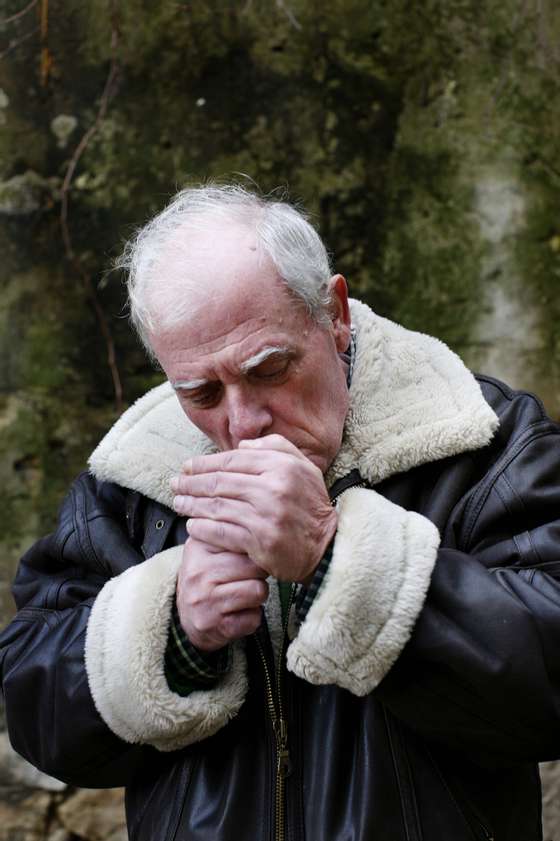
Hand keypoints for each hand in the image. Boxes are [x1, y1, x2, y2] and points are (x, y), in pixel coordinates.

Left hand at [171, 434, 337, 581]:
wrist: (327, 546)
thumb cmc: (310, 504)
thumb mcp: (303, 466)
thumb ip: (275, 447)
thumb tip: (241, 445)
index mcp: (282, 466)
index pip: (233, 459)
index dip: (205, 463)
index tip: (187, 467)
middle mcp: (274, 489)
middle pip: (220, 482)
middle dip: (192, 483)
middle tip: (175, 484)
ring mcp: (266, 516)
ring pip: (217, 507)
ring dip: (192, 505)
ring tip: (178, 503)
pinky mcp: (260, 542)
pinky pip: (222, 532)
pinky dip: (203, 529)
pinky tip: (192, 526)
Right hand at [176, 537, 268, 651]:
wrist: (187, 618)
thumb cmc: (206, 578)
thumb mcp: (209, 549)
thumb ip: (231, 533)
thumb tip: (264, 527)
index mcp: (197, 548)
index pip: (243, 540)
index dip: (254, 549)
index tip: (249, 555)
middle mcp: (199, 573)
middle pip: (255, 566)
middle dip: (259, 573)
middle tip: (246, 577)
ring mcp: (207, 602)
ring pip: (259, 590)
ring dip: (257, 594)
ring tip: (242, 594)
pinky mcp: (217, 626)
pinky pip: (255, 617)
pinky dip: (252, 616)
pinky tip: (237, 612)